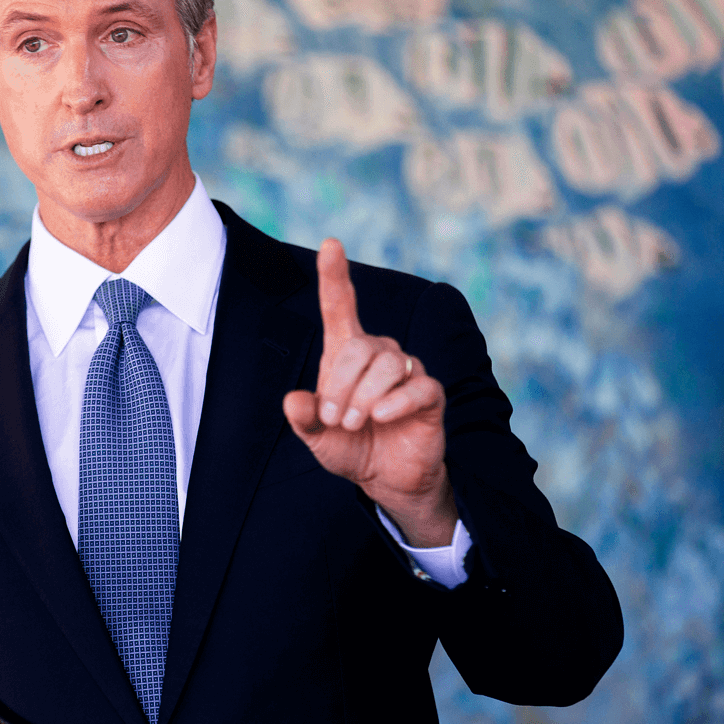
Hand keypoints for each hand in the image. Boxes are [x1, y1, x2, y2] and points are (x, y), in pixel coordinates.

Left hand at [282, 239, 456, 546]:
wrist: (387, 479)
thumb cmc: (351, 447)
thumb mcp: (317, 436)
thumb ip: (303, 418)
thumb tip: (294, 400)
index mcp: (346, 354)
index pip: (340, 307)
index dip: (334, 276)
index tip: (330, 244)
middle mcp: (378, 354)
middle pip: (360, 346)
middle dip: (341, 383)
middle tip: (334, 417)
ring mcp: (406, 372)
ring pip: (388, 364)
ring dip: (363, 396)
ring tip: (354, 422)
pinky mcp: (430, 394)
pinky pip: (416, 386)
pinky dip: (394, 402)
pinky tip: (382, 417)